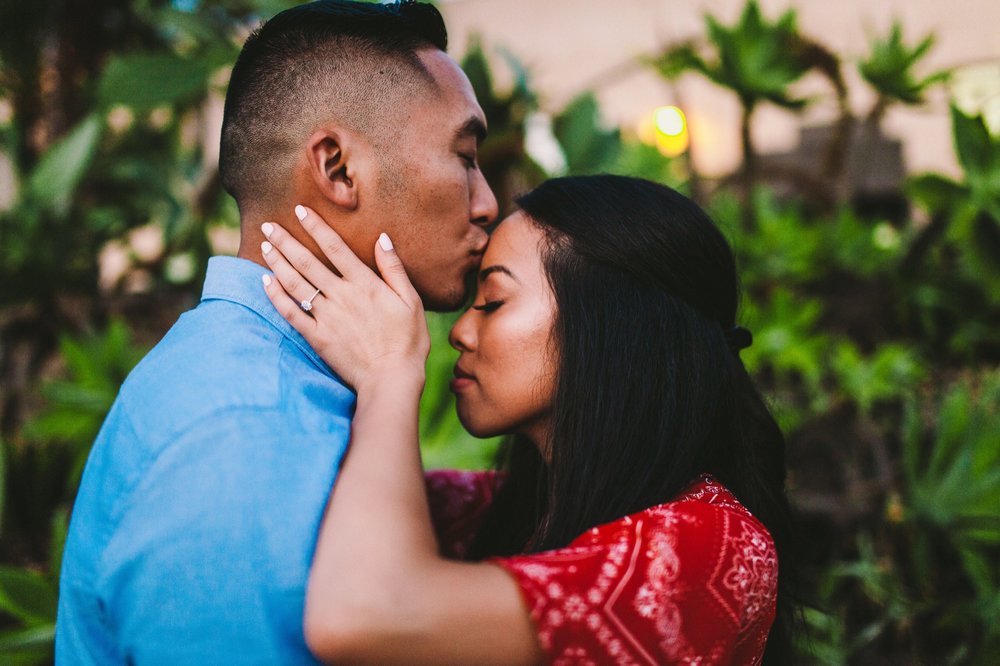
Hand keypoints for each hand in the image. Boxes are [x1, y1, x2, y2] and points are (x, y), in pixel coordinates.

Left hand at [260, 205, 429, 392]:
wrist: (391, 378)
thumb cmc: (408, 341)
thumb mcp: (411, 301)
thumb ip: (394, 269)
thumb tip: (382, 238)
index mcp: (365, 284)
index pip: (334, 247)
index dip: (316, 226)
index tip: (300, 210)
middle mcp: (341, 296)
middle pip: (306, 262)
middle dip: (285, 241)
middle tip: (268, 225)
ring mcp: (326, 317)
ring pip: (295, 284)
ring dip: (277, 263)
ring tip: (264, 247)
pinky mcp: (317, 337)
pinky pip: (291, 313)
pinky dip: (276, 297)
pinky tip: (266, 283)